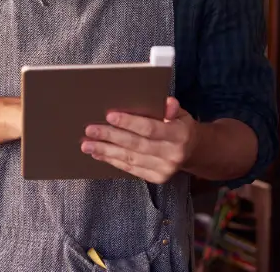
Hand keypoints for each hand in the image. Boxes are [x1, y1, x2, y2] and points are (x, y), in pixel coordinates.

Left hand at [80, 97, 197, 183]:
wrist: (193, 150)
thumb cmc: (179, 125)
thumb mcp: (180, 113)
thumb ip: (172, 108)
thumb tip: (167, 102)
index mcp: (180, 135)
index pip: (150, 128)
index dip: (129, 123)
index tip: (109, 116)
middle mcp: (173, 154)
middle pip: (136, 144)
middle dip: (110, 136)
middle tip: (90, 130)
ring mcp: (164, 169)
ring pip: (130, 158)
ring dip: (106, 151)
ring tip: (87, 144)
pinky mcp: (156, 177)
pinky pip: (130, 168)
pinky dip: (112, 160)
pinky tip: (98, 153)